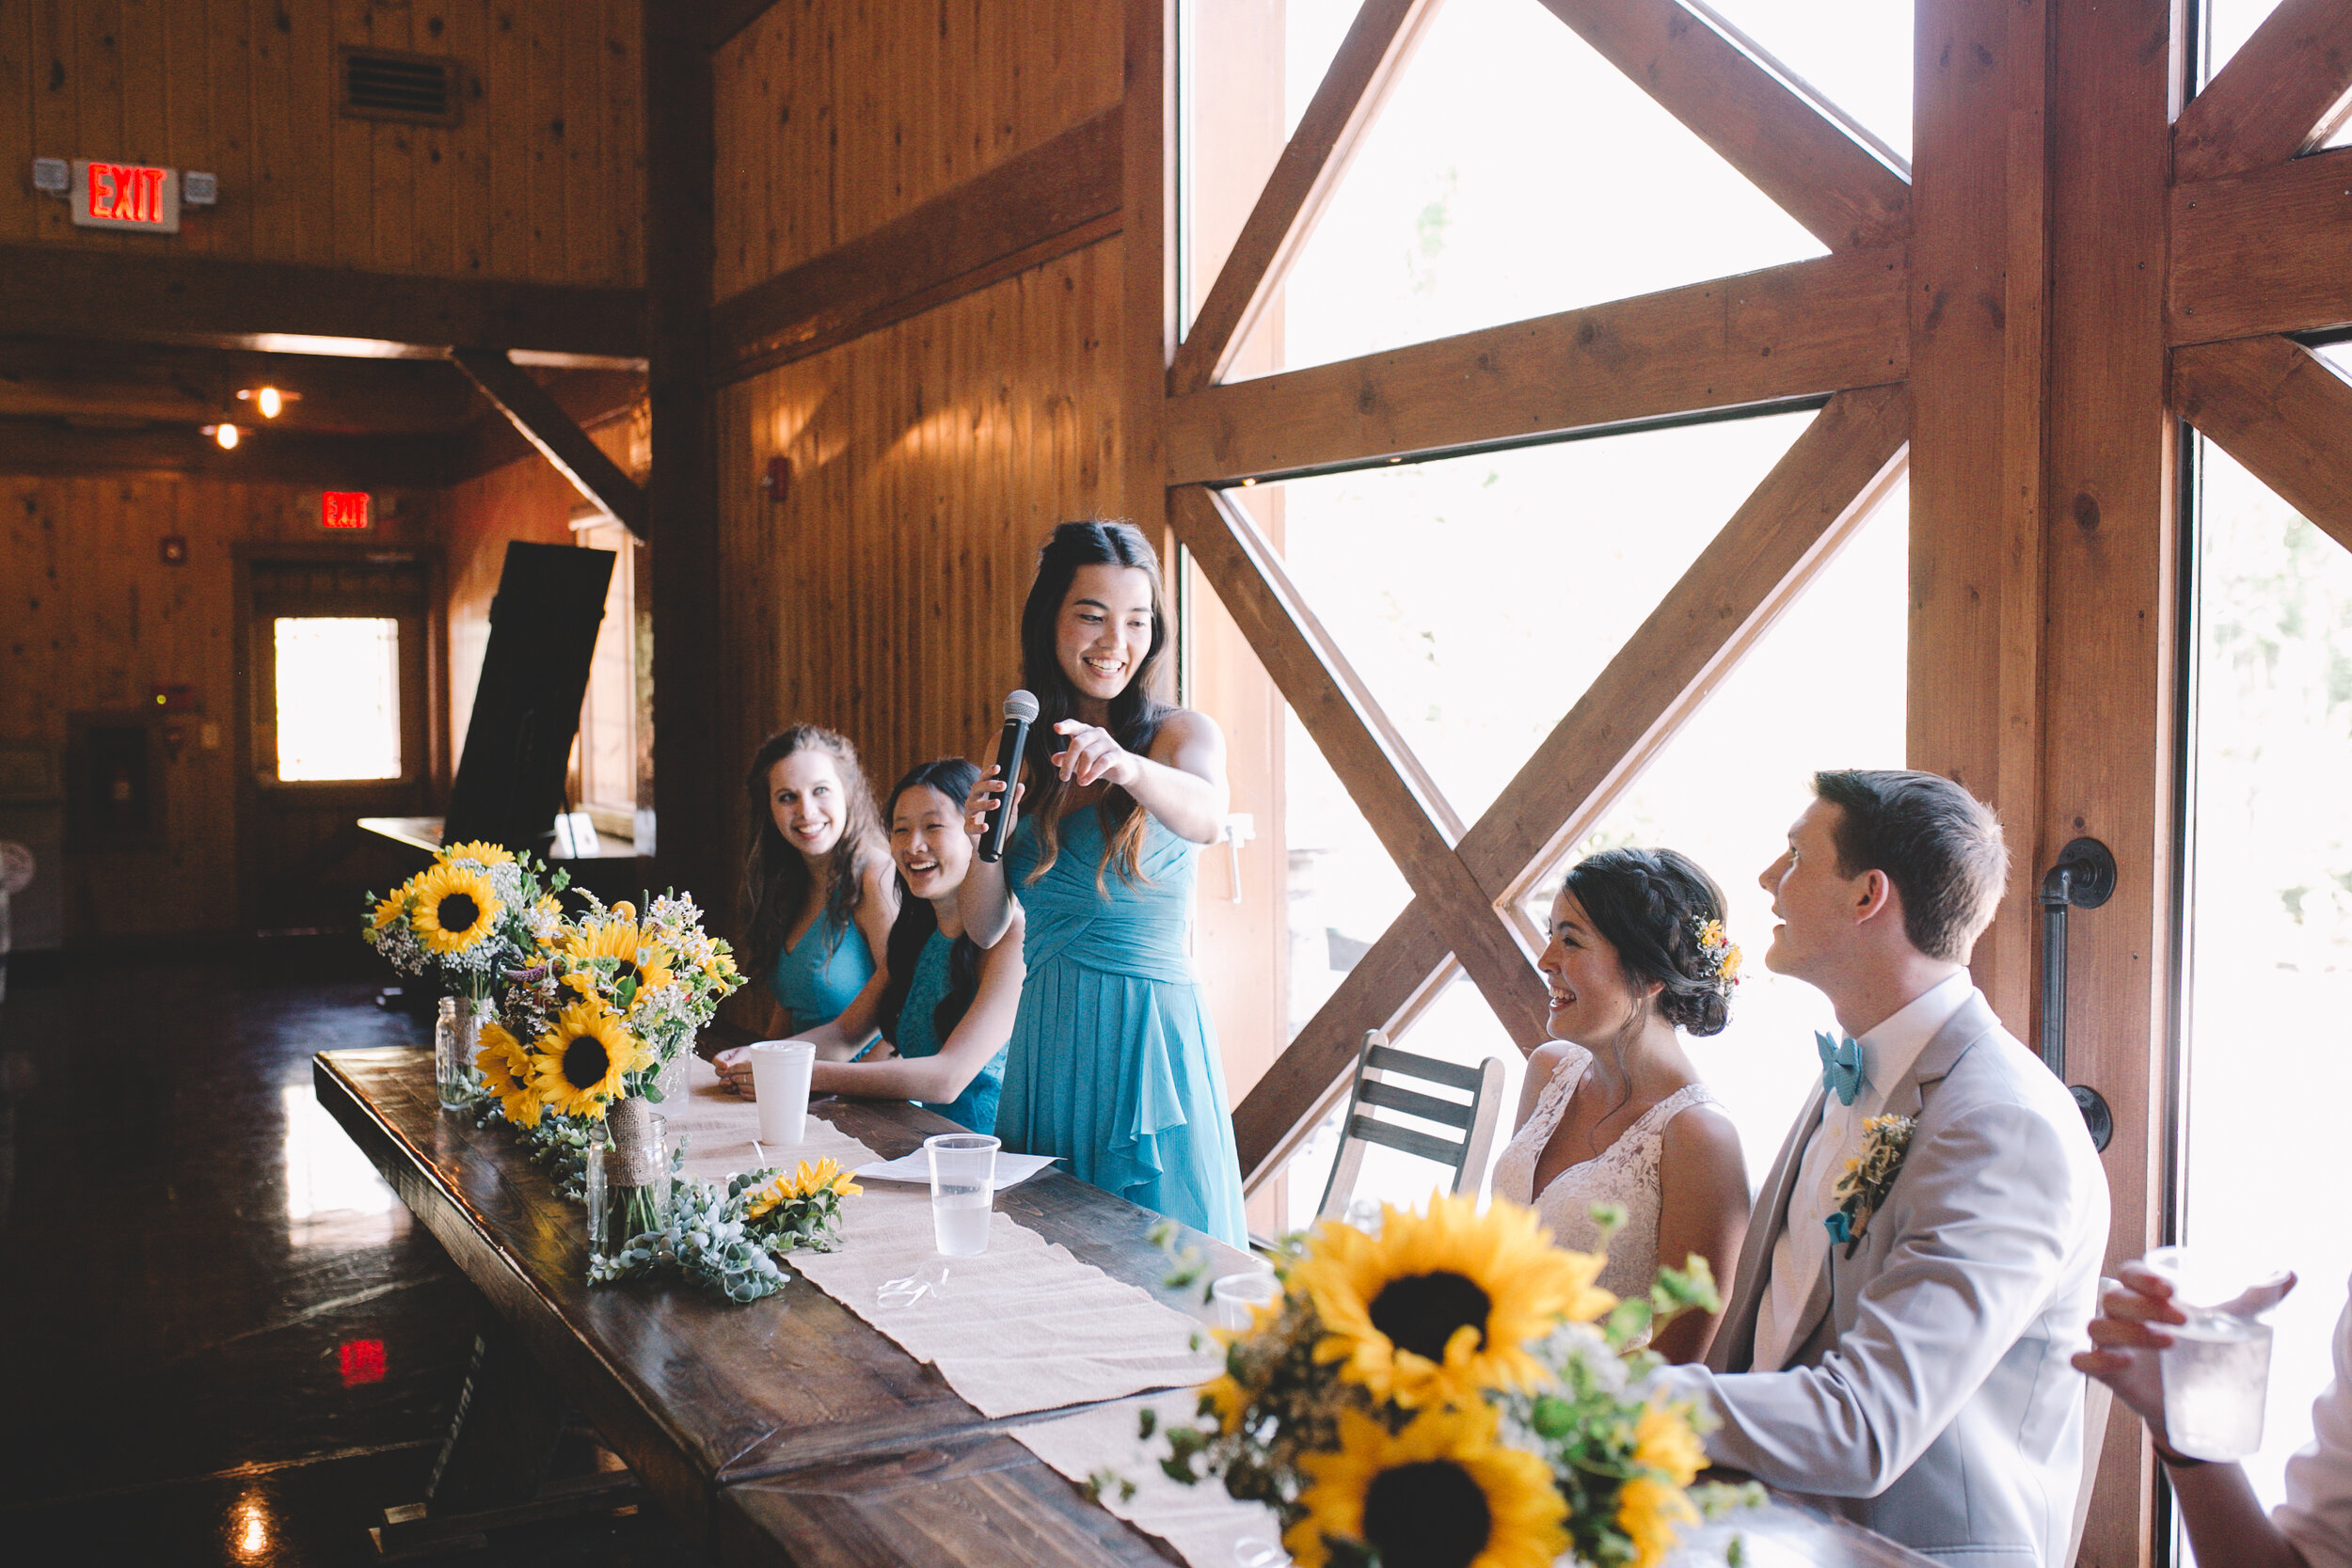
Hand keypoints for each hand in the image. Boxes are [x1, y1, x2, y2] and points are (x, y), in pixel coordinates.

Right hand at [712, 1046, 757, 1098]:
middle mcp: (725, 1068)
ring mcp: (728, 1077)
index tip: (726, 1066)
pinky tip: (736, 1087)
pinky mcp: (734, 1084)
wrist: (760, 1061)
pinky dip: (731, 1089)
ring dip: (725, 1083)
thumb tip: (727, 1067)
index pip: (716, 1060)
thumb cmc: (752, 1054)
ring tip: (732, 1082)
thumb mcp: (745, 1053)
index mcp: (725, 1057)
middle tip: (730, 1074)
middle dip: (723, 1073)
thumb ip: (736, 1059)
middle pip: (718, 1072)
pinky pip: (728, 1088)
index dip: (719, 1063)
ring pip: (722, 1082)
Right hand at [961, 766, 1023, 839]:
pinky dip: (978, 827)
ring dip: (985, 803)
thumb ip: (1014, 799)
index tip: (998, 767)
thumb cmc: (1000, 824)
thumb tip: (1020, 785)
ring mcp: (969, 815)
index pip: (983, 779)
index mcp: (982, 794)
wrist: (992, 846)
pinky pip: (970, 827)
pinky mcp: (968, 830)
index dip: (988, 772)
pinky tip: (986, 826)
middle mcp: (973, 801)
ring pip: (972, 806)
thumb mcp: (1010, 812)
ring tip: (997, 803)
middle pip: (976, 789)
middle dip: (989, 785)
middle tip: (1003, 785)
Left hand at [1050, 719, 1137, 788]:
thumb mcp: (1079, 762)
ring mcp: (1108, 742)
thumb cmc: (1097, 762)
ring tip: (1078, 782)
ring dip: (1080, 770)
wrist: (1123, 769)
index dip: (1065, 726)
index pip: (1074, 725)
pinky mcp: (1117, 754)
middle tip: (1063, 778)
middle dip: (1068, 762)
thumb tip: (1054, 759)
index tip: (1056, 728)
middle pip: (1077, 743)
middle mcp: (1097, 733)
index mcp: (1085, 732)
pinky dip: (1092, 774)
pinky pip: (1102, 762)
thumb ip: (1066, 759)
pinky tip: (1084, 782)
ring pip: (1088, 754)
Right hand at [2073, 1261, 2296, 1440]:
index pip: (2128, 1274)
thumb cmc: (2202, 1352)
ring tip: (2167, 1343)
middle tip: (2182, 1320)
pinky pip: (2083, 1361)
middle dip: (2143, 1307)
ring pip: (2098, 1327)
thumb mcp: (2226, 1323)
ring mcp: (2110, 1344)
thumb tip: (2290, 1275)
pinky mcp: (2108, 1374)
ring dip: (2128, 1332)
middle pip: (2112, 1298)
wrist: (2195, 1402)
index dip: (2142, 1278)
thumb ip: (2254, 1300)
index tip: (2171, 1289)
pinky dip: (2096, 1360)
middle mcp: (2121, 1316)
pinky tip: (2121, 1364)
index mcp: (2144, 1297)